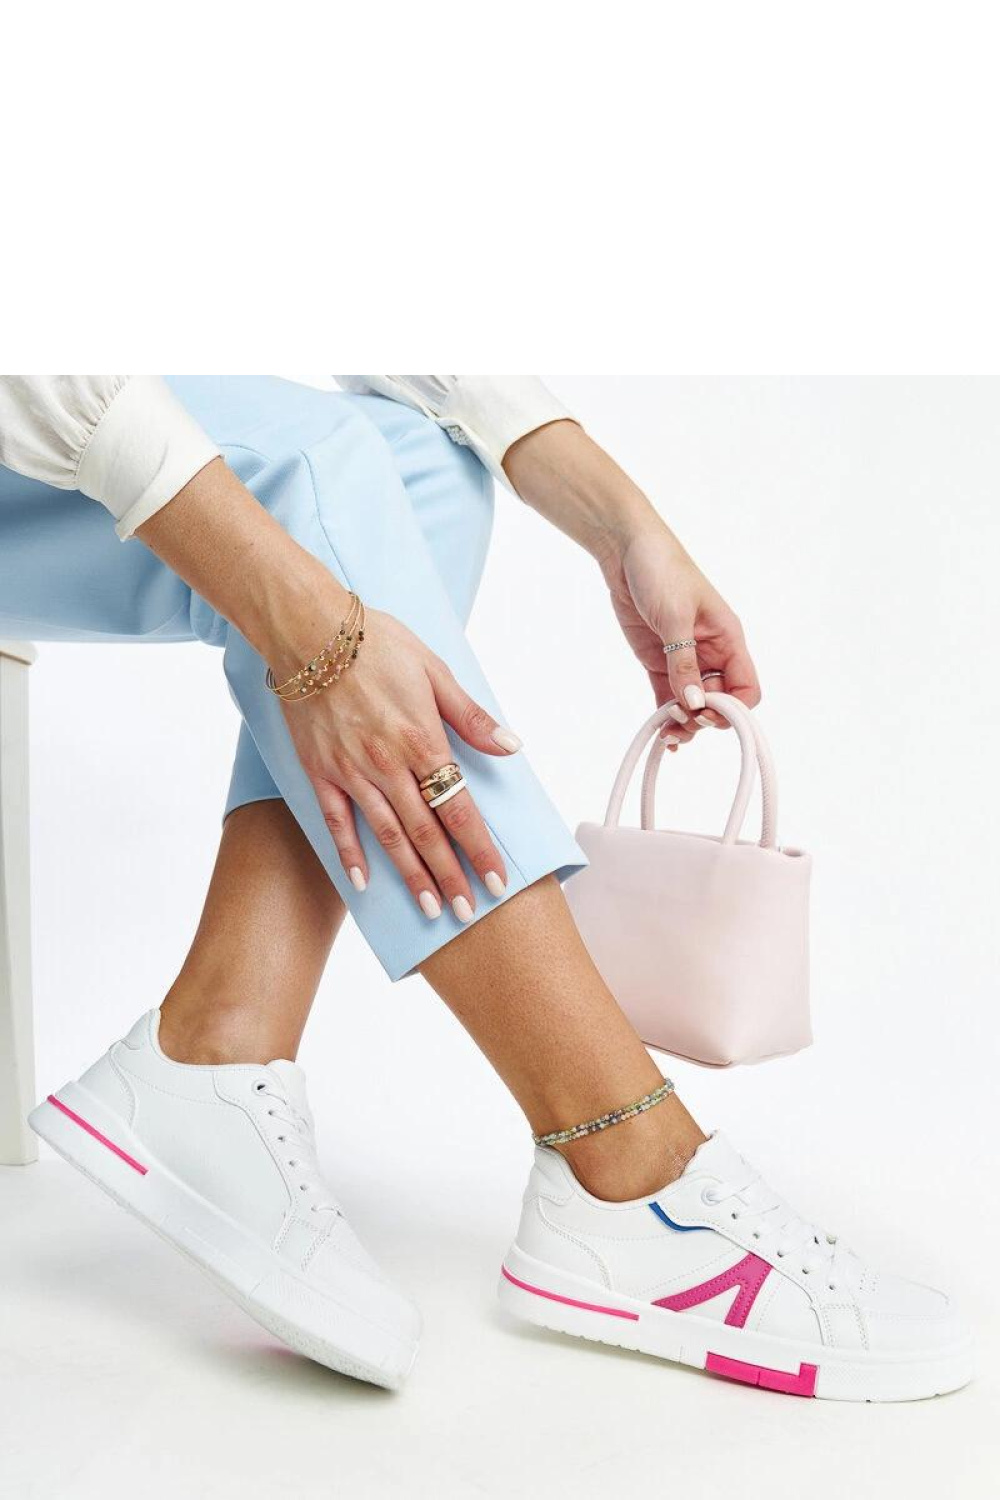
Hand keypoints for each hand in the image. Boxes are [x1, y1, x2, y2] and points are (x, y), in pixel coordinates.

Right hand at [273, 598, 518, 920]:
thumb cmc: (378, 644)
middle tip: (467, 912)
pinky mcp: (321, 771)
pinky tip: (363, 883)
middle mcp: (388, 765)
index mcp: (423, 742)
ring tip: (428, 907)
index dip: (479, 849)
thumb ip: (472, 717)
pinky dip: (351, 854)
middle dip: (450, 876)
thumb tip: (512, 747)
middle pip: (427, 833)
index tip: (496, 882)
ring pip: (388, 835)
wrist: (310, 631)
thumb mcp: (436, 671)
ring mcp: (352, 772)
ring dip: (410, 875)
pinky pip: (337, 822)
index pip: (460, 809)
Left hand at [600, 523, 759, 747]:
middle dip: (704, 718)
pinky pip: (668, 696)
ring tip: (666, 732)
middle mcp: (711, 653)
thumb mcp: (675, 617)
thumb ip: (683, 663)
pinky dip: (665, 715)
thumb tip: (694, 704)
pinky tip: (660, 732)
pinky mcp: (658, 660)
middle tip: (679, 722)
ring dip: (684, 722)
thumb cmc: (662, 570)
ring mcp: (684, 659)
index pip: (746, 687)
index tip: (706, 714)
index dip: (732, 708)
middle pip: (720, 702)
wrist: (626, 550)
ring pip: (693, 703)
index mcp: (727, 639)